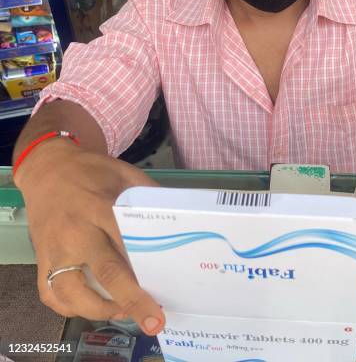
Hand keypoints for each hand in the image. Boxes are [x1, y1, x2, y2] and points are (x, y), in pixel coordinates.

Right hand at [16, 138, 165, 334]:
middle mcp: (76, 232)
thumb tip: (181, 222)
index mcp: (101, 208)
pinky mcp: (40, 259)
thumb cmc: (94, 173)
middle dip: (133, 301)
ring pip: (72, 293)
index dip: (148, 268)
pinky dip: (71, 308)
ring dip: (101, 311)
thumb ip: (151, 198)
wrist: (49, 169)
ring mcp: (54, 249)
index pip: (128, 243)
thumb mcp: (127, 175)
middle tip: (154, 321)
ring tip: (124, 312)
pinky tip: (93, 307)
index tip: (166, 290)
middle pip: (107, 274)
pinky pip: (50, 295)